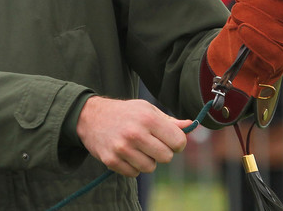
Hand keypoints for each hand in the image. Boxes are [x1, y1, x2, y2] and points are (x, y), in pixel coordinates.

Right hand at [75, 96, 190, 176]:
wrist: (91, 116)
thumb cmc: (125, 112)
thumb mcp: (147, 109)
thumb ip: (169, 121)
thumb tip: (191, 125)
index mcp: (148, 119)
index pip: (178, 142)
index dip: (177, 143)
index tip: (170, 140)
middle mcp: (135, 133)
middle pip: (166, 157)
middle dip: (163, 152)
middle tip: (152, 144)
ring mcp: (122, 148)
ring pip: (150, 168)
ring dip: (147, 160)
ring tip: (138, 148)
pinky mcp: (111, 160)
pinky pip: (134, 174)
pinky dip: (133, 167)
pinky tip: (126, 153)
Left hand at [204, 0, 282, 110]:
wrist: (236, 54)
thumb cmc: (249, 22)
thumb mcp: (255, 0)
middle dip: (261, 0)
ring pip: (276, 30)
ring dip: (252, 17)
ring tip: (236, 11)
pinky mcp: (279, 62)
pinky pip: (270, 50)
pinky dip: (254, 38)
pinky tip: (242, 30)